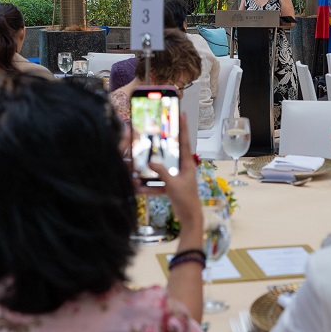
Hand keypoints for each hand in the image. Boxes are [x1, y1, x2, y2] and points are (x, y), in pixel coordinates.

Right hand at [148, 114, 201, 236]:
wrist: (190, 217)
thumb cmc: (186, 199)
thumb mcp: (172, 184)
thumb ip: (162, 172)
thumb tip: (150, 161)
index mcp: (187, 165)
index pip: (185, 142)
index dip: (183, 127)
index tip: (182, 114)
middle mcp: (183, 168)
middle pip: (173, 151)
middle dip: (166, 142)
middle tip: (159, 129)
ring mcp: (178, 177)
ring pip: (164, 166)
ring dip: (154, 165)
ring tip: (144, 157)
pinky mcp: (172, 186)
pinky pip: (160, 181)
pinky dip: (151, 183)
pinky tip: (140, 186)